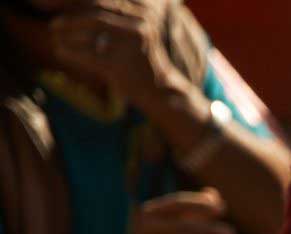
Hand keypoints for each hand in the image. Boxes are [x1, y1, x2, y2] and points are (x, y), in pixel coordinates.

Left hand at [50, 0, 177, 106]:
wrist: (160, 90)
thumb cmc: (140, 60)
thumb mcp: (133, 32)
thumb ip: (113, 17)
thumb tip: (75, 6)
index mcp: (144, 13)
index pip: (104, 1)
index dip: (78, 4)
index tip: (60, 9)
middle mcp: (141, 25)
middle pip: (95, 13)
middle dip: (70, 18)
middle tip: (54, 24)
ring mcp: (131, 44)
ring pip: (89, 31)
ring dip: (67, 34)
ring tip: (56, 38)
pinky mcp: (120, 65)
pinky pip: (86, 53)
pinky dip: (69, 51)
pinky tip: (60, 51)